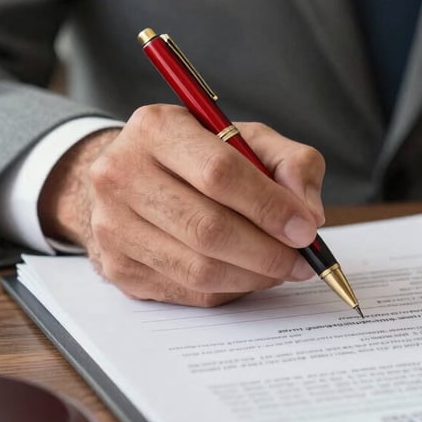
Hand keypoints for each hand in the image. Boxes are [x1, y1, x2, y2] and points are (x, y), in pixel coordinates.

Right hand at [38, 105, 325, 305]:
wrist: (133, 176)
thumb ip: (292, 164)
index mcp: (156, 129)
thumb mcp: (250, 139)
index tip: (306, 229)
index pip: (219, 174)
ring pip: (198, 269)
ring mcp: (112, 226)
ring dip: (253, 276)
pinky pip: (188, 292)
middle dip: (267, 252)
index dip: (269, 207)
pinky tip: (249, 274)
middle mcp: (121, 175)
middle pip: (207, 228)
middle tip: (302, 260)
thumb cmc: (200, 155)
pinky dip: (230, 289)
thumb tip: (309, 214)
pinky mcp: (117, 267)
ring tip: (282, 268)